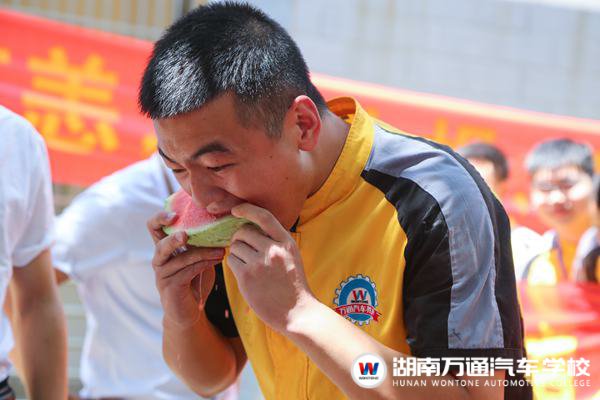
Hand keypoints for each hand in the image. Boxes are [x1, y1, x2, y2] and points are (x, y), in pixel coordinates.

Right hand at [147, 211, 224, 328]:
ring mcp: (163, 275)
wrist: (190, 312)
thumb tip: (219, 224)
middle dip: (174, 238)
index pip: (153, 227)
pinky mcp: (171, 287)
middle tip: (187, 235)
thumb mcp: (197, 258)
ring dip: (203, 253)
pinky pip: (188, 272)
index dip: (160, 217)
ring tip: (221, 251)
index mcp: (164, 248)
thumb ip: (200, 243)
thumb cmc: (194, 281)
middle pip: (161, 244)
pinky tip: (217, 260)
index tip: (175, 214)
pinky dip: (204, 264)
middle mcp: (159, 260)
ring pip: (181, 259)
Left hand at [227, 203, 314, 331]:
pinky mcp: (247, 277)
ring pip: (235, 246)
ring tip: (248, 266)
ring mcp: (260, 263)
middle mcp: (273, 250)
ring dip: (237, 253)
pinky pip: (231, 260)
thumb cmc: (293, 285)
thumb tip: (249, 228)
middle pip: (244, 231)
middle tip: (244, 250)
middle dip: (239, 238)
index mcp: (286, 242)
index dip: (247, 209)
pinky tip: (244, 274)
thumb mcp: (292, 256)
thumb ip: (275, 242)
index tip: (236, 210)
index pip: (264, 216)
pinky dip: (234, 264)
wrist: (297, 312)